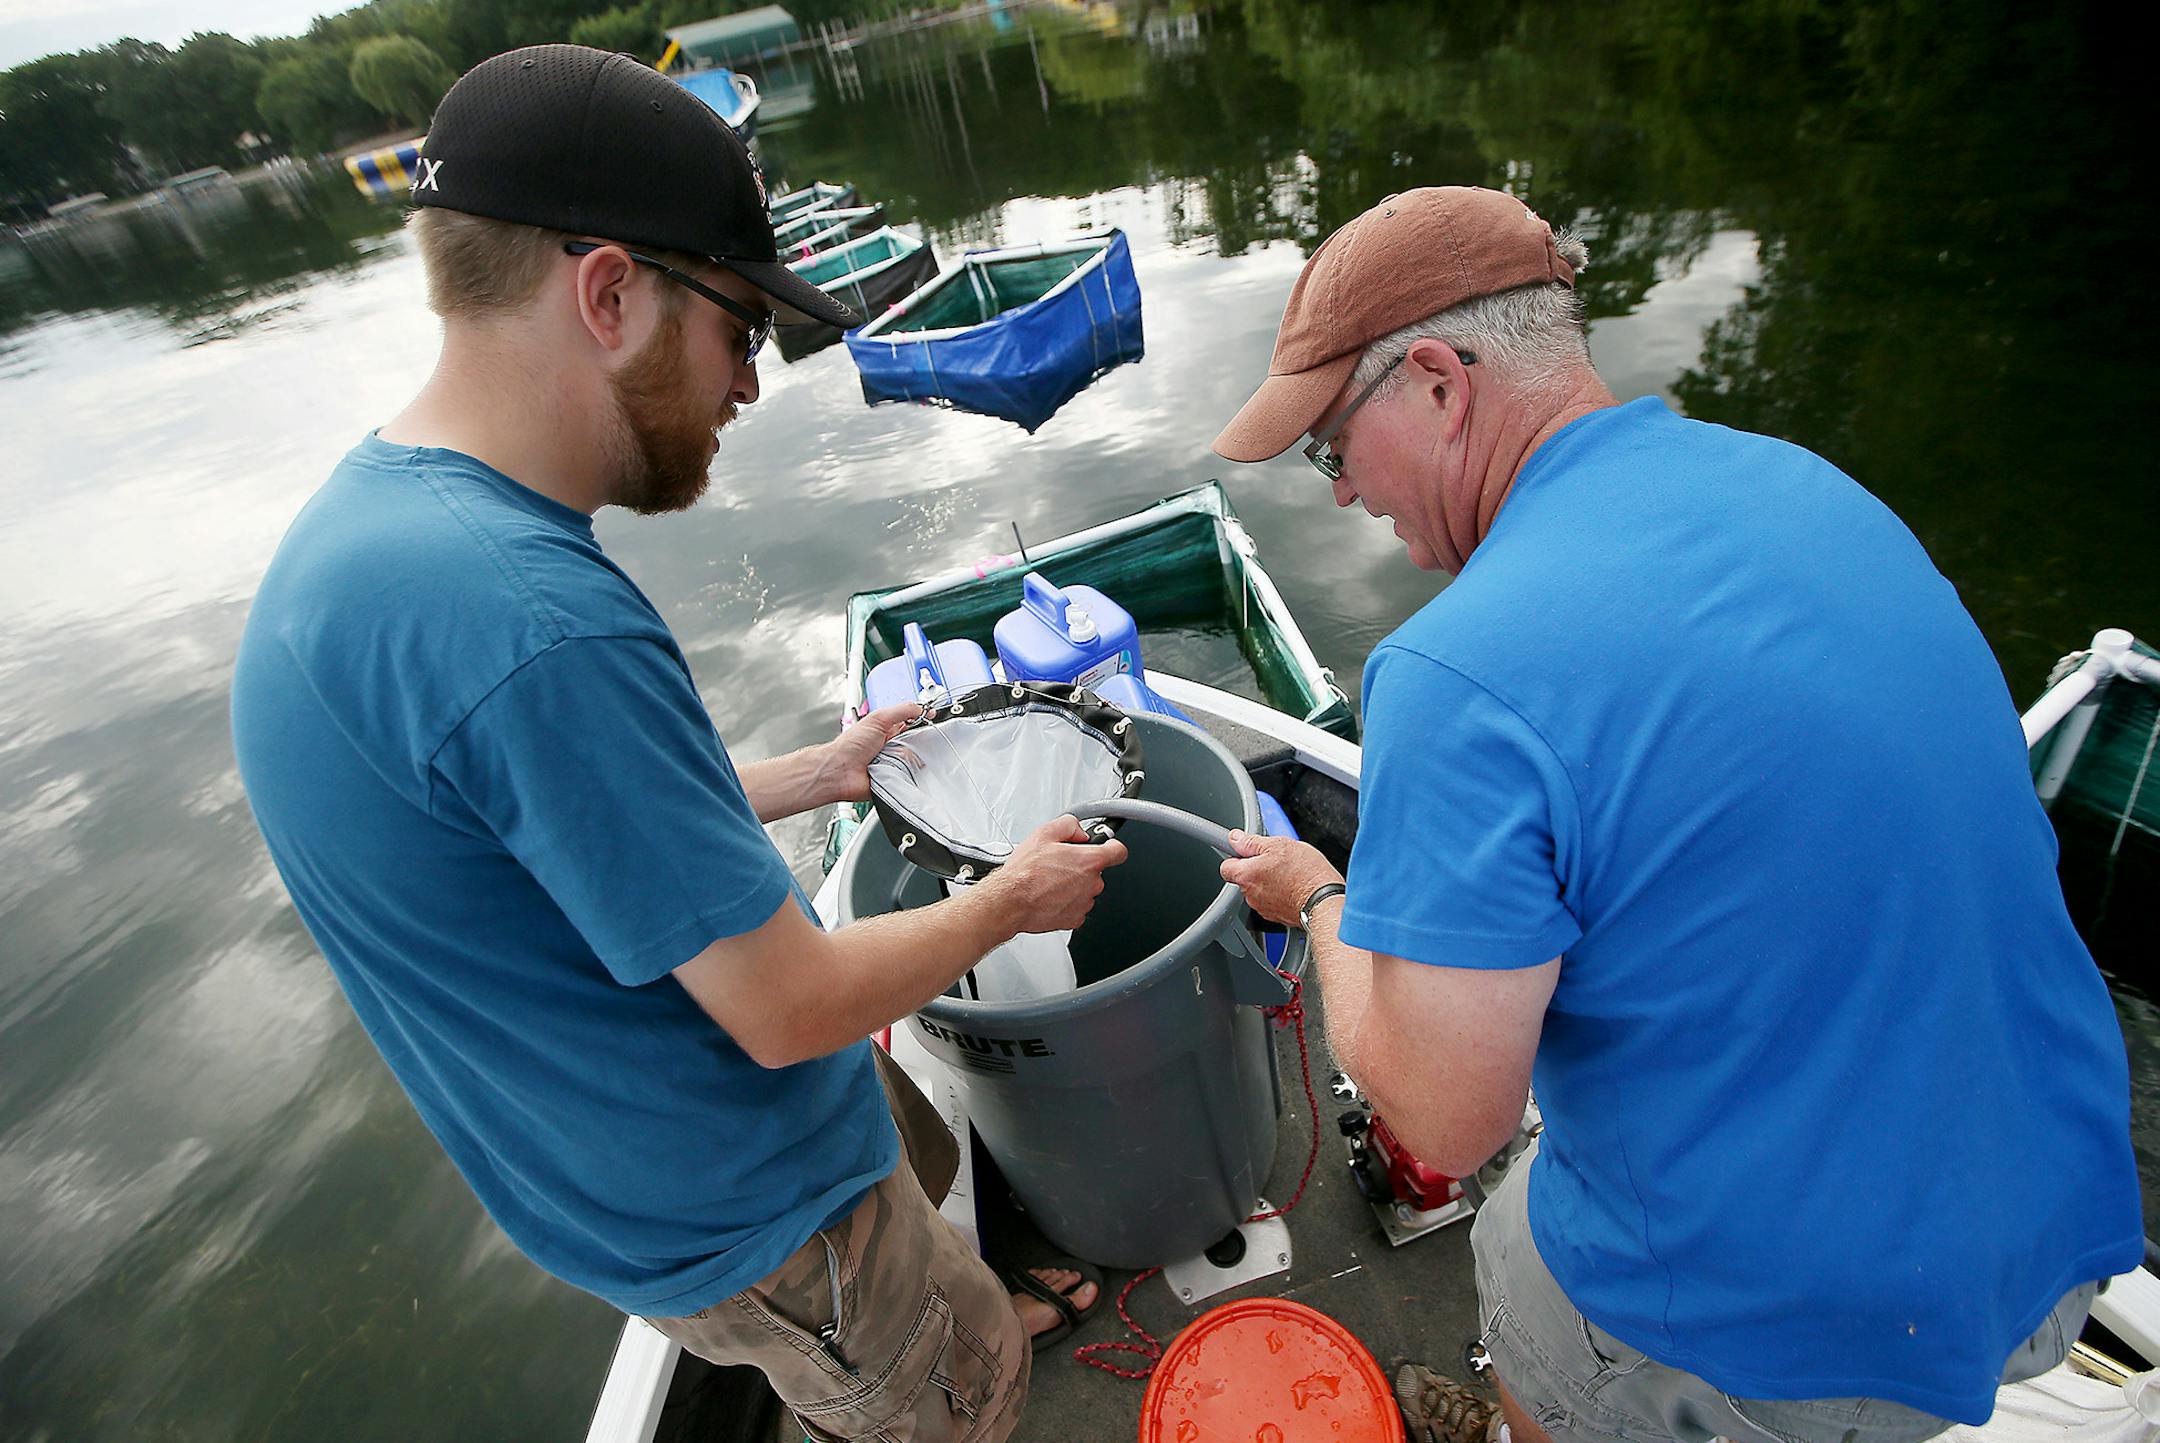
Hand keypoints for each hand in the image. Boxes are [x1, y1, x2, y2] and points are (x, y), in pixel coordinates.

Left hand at [818, 703, 921, 804]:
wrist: (840, 771)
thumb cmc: (850, 746)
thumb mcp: (878, 719)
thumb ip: (901, 711)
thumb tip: (920, 708)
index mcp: (886, 729)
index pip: (910, 721)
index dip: (921, 719)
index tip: (932, 716)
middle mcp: (890, 745)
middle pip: (916, 741)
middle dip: (919, 740)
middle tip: (915, 739)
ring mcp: (893, 762)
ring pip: (915, 758)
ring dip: (910, 757)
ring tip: (897, 756)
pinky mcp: (894, 778)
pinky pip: (910, 775)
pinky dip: (908, 772)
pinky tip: (899, 769)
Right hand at [978, 815, 1128, 935]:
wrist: (1010, 901)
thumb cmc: (1025, 872)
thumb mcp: (1044, 833)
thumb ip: (1069, 825)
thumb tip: (1079, 832)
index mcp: (1089, 861)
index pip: (1118, 852)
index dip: (1112, 847)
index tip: (1107, 847)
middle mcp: (1092, 884)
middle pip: (1096, 872)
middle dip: (1081, 867)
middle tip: (1058, 864)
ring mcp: (1084, 903)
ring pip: (1085, 890)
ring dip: (1073, 885)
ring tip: (1049, 881)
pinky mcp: (1074, 919)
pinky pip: (1076, 907)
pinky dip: (1066, 902)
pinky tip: (1050, 896)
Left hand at [1220, 831, 1342, 927]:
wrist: (1325, 901)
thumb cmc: (1306, 874)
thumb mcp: (1279, 845)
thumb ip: (1252, 842)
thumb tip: (1236, 838)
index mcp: (1247, 875)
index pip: (1225, 866)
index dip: (1235, 857)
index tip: (1246, 851)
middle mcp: (1250, 894)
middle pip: (1244, 878)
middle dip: (1255, 868)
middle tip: (1275, 860)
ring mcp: (1262, 907)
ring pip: (1258, 890)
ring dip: (1268, 881)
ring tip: (1288, 873)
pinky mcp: (1276, 916)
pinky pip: (1271, 901)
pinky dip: (1279, 893)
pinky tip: (1293, 885)